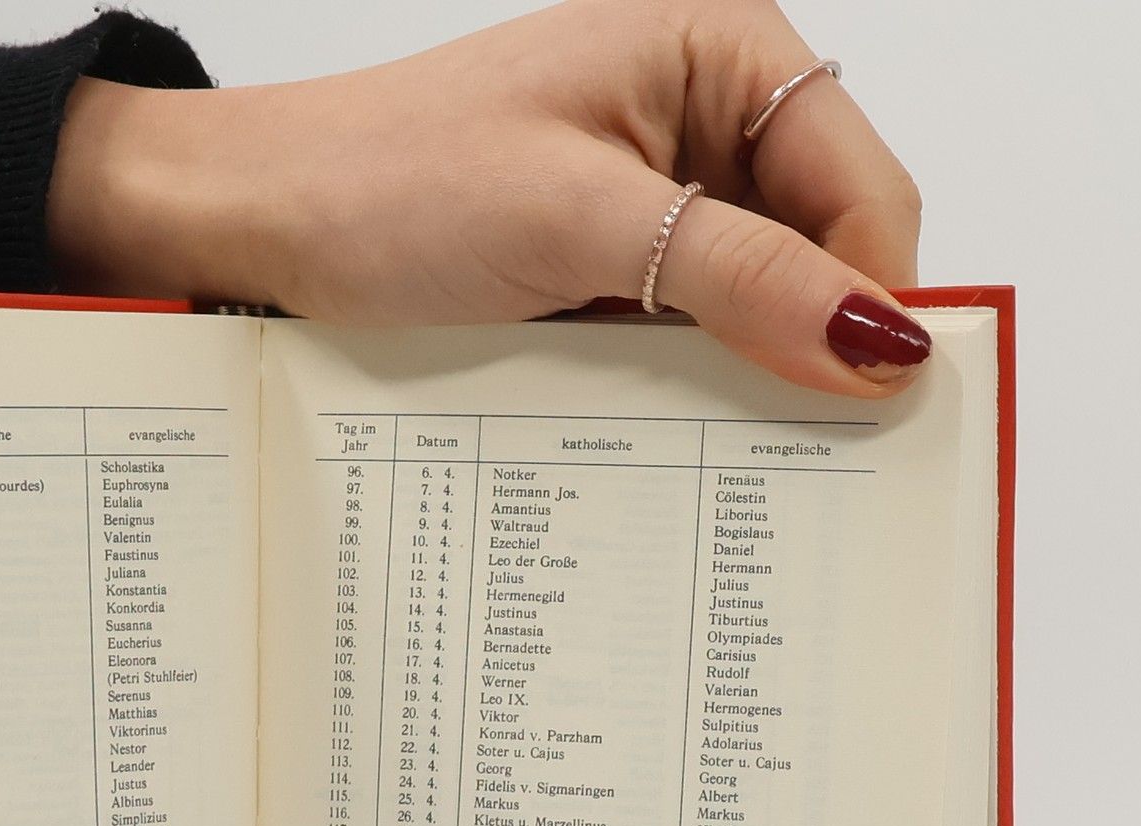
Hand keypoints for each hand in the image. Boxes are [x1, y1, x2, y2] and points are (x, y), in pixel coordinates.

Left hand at [52, 0, 928, 393]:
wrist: (261, 220)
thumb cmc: (392, 181)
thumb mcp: (579, 223)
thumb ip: (738, 277)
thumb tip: (879, 338)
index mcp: (722, 58)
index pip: (863, 189)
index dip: (874, 297)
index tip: (867, 405)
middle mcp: (703, 124)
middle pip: (820, 253)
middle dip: (813, 346)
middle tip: (799, 453)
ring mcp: (654, 204)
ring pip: (755, 309)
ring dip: (745, 379)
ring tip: (722, 450)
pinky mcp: (606, 271)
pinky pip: (683, 340)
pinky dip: (683, 390)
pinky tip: (664, 436)